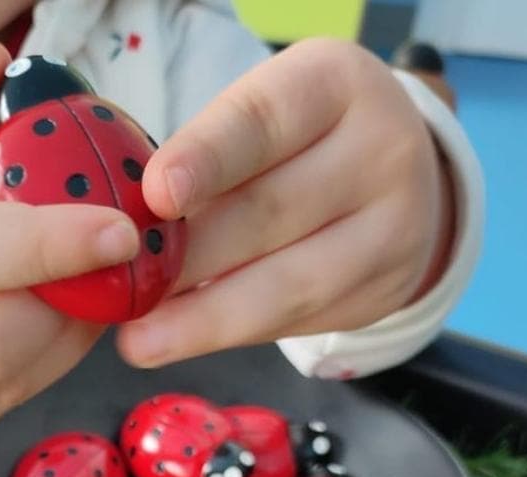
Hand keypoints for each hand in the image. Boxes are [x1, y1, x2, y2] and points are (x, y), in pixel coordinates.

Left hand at [118, 38, 454, 366]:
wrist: (400, 183)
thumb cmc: (297, 145)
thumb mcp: (260, 123)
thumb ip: (206, 164)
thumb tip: (128, 233)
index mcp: (334, 85)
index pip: (263, 121)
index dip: (207, 159)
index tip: (156, 195)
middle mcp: (379, 150)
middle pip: (270, 211)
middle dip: (188, 258)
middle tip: (126, 288)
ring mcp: (393, 227)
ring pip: (287, 284)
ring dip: (204, 318)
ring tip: (142, 341)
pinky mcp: (379, 292)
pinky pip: (293, 321)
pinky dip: (231, 334)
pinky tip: (185, 341)